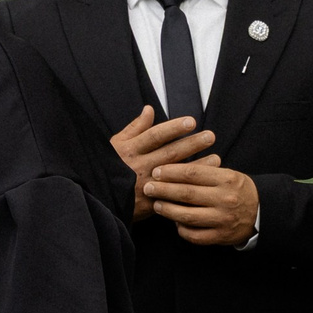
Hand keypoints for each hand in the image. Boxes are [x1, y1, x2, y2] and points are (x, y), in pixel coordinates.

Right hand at [111, 105, 213, 221]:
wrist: (97, 197)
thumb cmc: (106, 167)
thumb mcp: (116, 144)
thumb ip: (135, 128)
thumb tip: (149, 110)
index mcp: (131, 150)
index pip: (155, 136)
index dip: (173, 128)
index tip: (191, 122)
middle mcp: (140, 166)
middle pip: (170, 153)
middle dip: (192, 144)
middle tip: (210, 137)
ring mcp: (146, 185)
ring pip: (176, 174)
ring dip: (197, 165)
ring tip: (215, 158)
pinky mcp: (151, 202)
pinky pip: (173, 195)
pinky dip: (189, 188)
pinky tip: (203, 183)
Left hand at [148, 162, 260, 245]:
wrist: (261, 213)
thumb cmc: (238, 190)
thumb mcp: (228, 174)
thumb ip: (205, 172)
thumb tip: (172, 168)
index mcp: (227, 179)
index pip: (193, 173)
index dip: (171, 172)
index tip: (157, 171)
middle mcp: (225, 200)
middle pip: (187, 194)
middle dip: (163, 190)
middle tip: (148, 187)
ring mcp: (222, 220)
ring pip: (187, 216)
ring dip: (167, 210)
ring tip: (156, 204)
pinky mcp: (220, 237)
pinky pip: (195, 235)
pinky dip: (181, 229)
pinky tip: (174, 222)